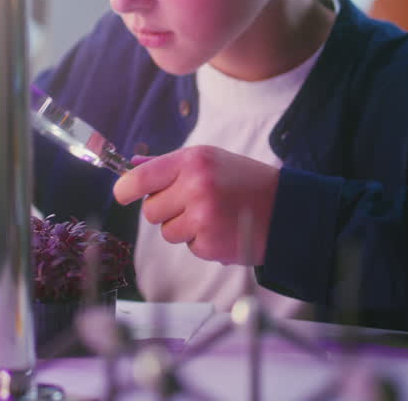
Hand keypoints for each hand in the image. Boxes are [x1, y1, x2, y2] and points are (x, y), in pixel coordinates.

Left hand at [113, 145, 279, 264]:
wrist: (285, 209)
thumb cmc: (243, 181)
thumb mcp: (209, 160)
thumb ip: (168, 164)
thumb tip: (131, 166)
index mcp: (192, 161)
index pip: (141, 178)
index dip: (125, 189)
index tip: (122, 194)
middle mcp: (196, 187)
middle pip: (150, 211)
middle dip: (165, 211)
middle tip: (190, 203)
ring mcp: (203, 217)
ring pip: (167, 232)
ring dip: (184, 228)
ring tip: (212, 215)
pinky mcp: (210, 244)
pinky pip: (188, 247)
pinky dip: (202, 242)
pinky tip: (222, 229)